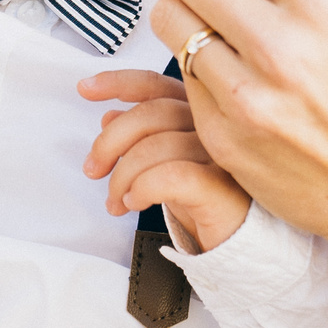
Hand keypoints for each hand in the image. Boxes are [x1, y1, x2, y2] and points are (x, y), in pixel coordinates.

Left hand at [79, 68, 251, 251]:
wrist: (242, 245)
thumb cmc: (205, 202)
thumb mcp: (166, 163)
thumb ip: (144, 135)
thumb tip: (109, 116)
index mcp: (199, 113)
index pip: (157, 84)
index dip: (118, 82)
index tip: (85, 88)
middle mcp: (214, 126)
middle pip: (150, 113)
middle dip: (109, 142)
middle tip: (93, 171)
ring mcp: (222, 155)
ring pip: (155, 147)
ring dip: (122, 176)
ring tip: (116, 201)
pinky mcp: (223, 187)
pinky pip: (170, 176)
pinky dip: (142, 188)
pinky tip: (136, 203)